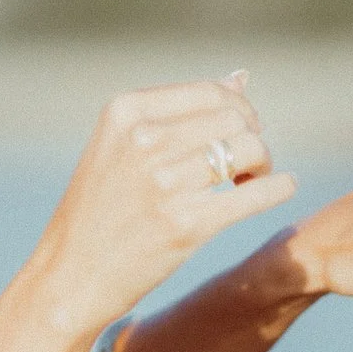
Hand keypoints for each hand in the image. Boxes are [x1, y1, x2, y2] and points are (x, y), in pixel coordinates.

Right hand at [29, 76, 297, 337]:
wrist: (71, 275)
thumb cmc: (101, 209)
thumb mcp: (121, 145)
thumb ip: (179, 111)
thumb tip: (241, 77)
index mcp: (126, 112)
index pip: (211, 93)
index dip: (240, 110)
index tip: (242, 131)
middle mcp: (143, 141)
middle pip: (235, 120)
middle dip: (252, 138)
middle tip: (245, 164)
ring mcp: (163, 183)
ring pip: (249, 151)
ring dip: (262, 164)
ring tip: (248, 181)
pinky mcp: (185, 225)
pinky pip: (255, 195)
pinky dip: (278, 188)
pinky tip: (281, 188)